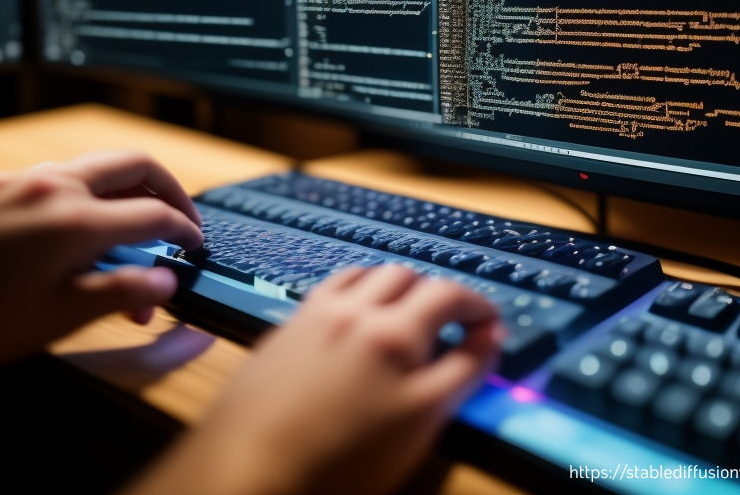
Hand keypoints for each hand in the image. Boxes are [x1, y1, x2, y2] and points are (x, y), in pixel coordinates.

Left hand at [0, 150, 203, 369]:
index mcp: (76, 221)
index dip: (184, 233)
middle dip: (168, 191)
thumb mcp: (49, 320)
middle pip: (134, 167)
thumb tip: (163, 283)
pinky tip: (76, 236)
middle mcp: (55, 188)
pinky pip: (62, 180)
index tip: (194, 249)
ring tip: (129, 241)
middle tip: (181, 224)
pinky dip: (89, 199)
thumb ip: (114, 294)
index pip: (155, 215)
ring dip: (126, 195)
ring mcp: (22, 182)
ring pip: (97, 170)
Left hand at [131, 265, 503, 494]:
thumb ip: (462, 372)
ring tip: (405, 314)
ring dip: (394, 285)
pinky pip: (330, 289)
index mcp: (394, 333)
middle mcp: (355, 310)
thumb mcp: (420, 421)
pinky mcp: (287, 326)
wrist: (251, 466)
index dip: (478, 306)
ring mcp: (317, 314)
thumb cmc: (343, 459)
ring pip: (366, 274)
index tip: (488, 323)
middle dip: (436, 293)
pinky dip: (355, 292)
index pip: (450, 296)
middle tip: (450, 322)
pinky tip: (354, 318)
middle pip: (408, 276)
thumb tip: (489, 336)